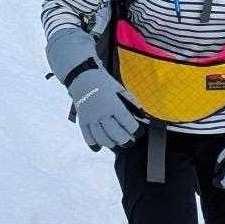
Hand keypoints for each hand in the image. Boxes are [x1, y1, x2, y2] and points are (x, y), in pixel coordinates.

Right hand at [47, 26, 143, 150]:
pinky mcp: (82, 120)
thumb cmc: (103, 82)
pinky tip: (99, 147)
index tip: (139, 133)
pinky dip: (93, 144)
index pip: (128, 123)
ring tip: (118, 144)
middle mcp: (102, 113)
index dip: (136, 130)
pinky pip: (88, 136)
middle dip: (126, 141)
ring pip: (102, 138)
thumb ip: (131, 102)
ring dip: (112, 144)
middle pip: (116, 134)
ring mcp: (91, 118)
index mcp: (114, 104)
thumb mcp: (120, 89)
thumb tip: (142, 115)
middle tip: (131, 142)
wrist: (82, 76)